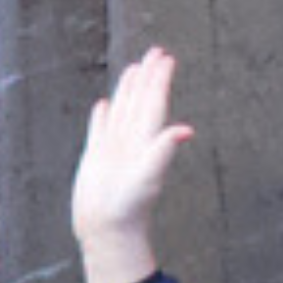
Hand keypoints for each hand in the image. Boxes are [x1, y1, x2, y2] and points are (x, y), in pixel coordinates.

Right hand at [73, 45, 190, 282]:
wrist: (107, 230)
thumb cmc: (129, 208)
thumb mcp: (149, 176)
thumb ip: (164, 150)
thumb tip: (186, 130)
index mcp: (146, 141)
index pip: (155, 103)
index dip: (160, 81)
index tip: (166, 58)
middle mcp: (132, 142)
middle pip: (142, 101)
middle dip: (149, 77)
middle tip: (156, 52)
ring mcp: (114, 149)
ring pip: (122, 111)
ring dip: (128, 90)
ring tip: (134, 69)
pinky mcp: (96, 159)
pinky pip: (100, 130)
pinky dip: (102, 117)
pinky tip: (104, 106)